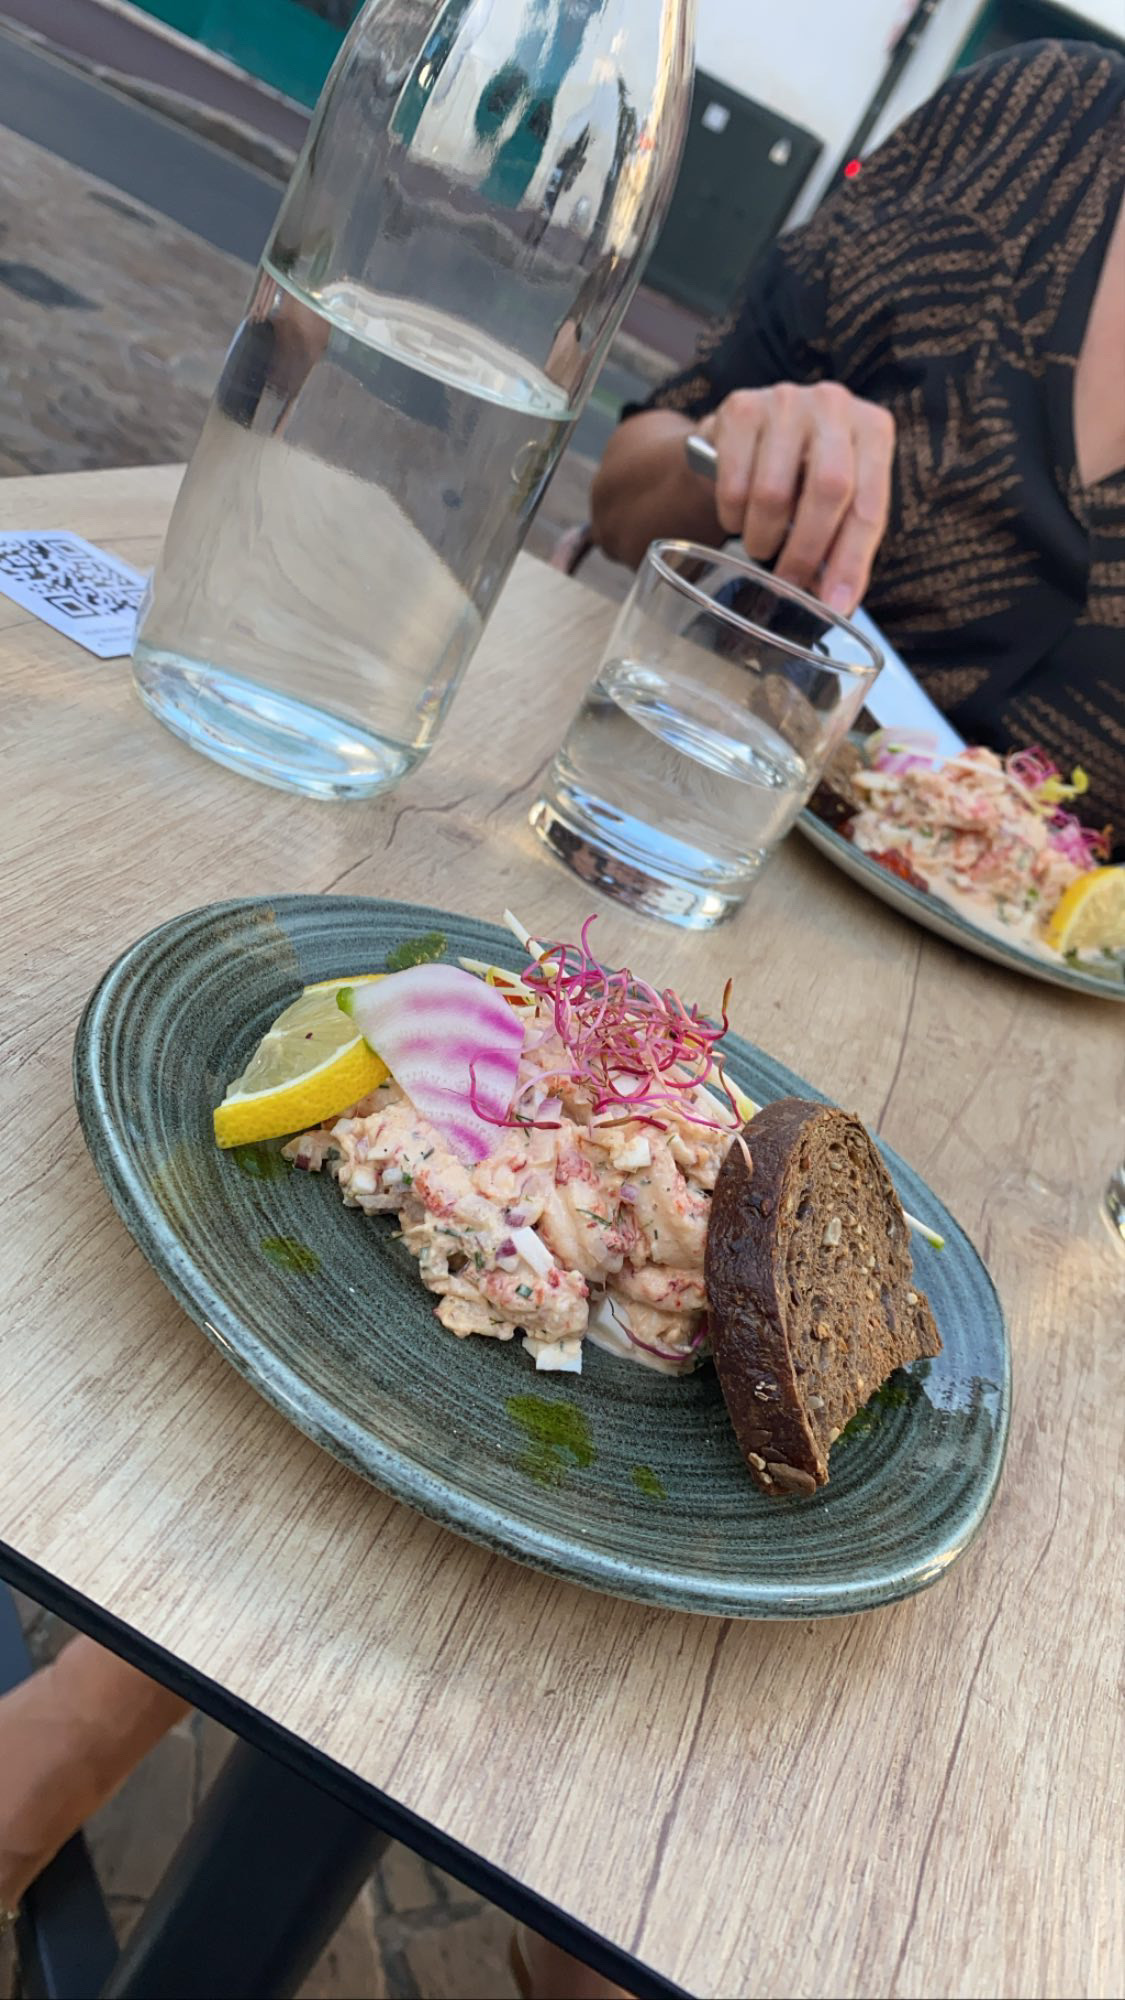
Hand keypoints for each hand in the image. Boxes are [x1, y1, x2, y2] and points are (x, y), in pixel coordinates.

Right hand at [698, 383, 894, 614]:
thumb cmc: (799, 476)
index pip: (870, 505)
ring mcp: (787, 401)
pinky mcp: (741, 408)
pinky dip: (732, 516)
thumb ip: (842, 541)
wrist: (744, 437)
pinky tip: (738, 516)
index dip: (852, 561)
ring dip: (762, 537)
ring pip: (773, 492)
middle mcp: (835, 406)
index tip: (835, 604)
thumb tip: (836, 602)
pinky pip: (733, 484)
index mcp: (873, 430)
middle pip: (829, 489)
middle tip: (788, 583)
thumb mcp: (833, 501)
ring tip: (762, 545)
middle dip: (805, 550)